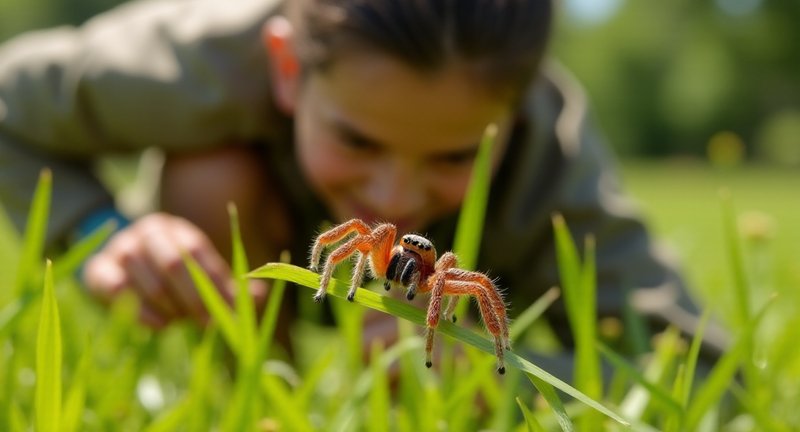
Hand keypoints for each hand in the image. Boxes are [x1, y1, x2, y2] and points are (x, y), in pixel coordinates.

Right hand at [82, 213, 264, 327]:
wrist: (122, 272)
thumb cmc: (174, 280)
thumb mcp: (202, 278)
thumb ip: (229, 288)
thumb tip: (260, 297)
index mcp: (177, 229)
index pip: (198, 252)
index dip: (214, 283)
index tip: (228, 312)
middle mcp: (147, 232)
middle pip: (173, 263)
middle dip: (194, 298)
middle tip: (208, 324)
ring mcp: (119, 248)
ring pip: (147, 278)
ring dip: (169, 307)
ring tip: (182, 323)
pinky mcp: (97, 269)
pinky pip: (115, 289)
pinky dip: (140, 312)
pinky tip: (159, 327)